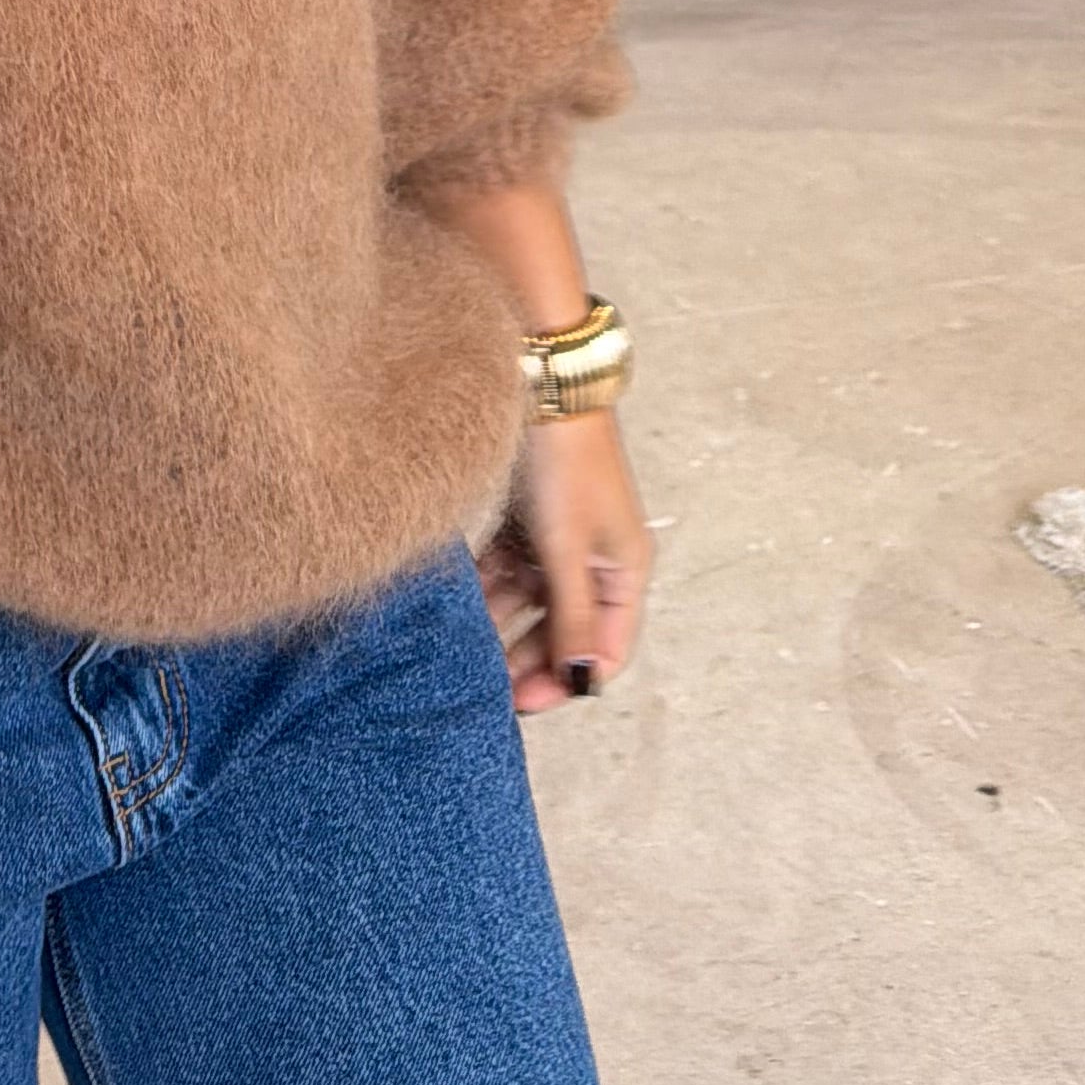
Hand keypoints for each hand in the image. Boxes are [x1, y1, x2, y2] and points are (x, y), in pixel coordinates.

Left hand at [476, 411, 649, 713]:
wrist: (539, 382)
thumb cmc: (566, 464)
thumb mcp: (566, 548)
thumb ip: (572, 615)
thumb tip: (584, 679)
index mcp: (624, 571)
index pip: (604, 650)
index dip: (566, 681)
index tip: (521, 702)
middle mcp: (597, 558)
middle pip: (564, 628)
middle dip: (528, 658)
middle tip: (487, 687)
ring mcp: (561, 536)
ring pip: (531, 599)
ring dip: (503, 625)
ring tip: (465, 651)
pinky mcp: (529, 516)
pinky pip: (509, 567)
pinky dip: (488, 587)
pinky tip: (459, 605)